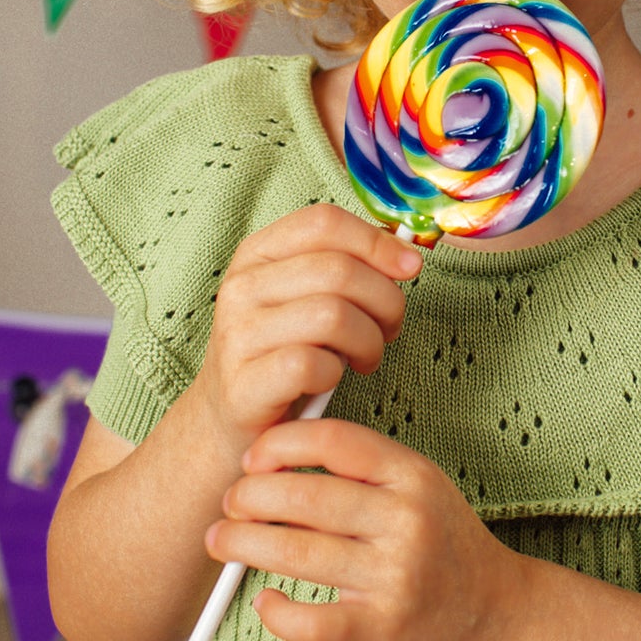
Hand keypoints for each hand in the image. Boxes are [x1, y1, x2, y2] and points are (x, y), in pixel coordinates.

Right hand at [190, 204, 422, 463]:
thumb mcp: (307, 296)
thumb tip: (407, 255)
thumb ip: (347, 267)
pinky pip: (312, 364)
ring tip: (366, 357)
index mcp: (258, 253)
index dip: (376, 241)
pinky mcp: (243, 385)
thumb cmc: (284, 351)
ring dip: (369, 341)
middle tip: (390, 328)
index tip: (410, 266)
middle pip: (339, 271)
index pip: (324, 222)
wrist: (230, 419)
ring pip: (333, 316)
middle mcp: (242, 287)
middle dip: (386, 301)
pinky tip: (331, 379)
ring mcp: (238, 336)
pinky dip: (336, 373)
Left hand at [207, 417, 523, 640]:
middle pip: (307, 496)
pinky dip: (277, 613)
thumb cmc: (445, 541)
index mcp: (413, 475)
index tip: (253, 456)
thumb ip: (363, 467)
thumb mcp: (420, 486)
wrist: (497, 610)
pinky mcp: (383, 628)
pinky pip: (312, 621)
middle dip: (251, 496)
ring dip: (245, 545)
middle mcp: (406, 520)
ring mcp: (395, 575)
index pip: (334, 442)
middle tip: (229, 502)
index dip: (282, 444)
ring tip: (221, 541)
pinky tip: (266, 603)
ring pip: (298, 552)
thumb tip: (277, 459)